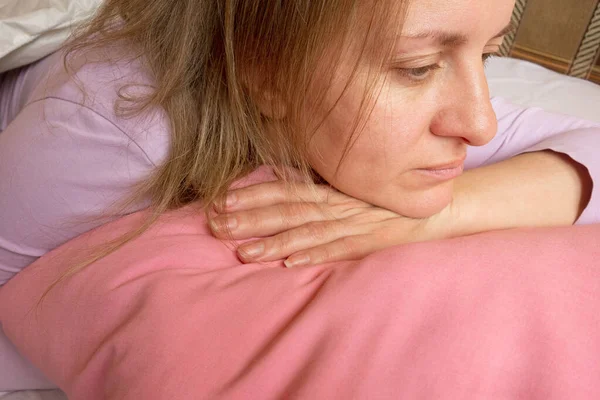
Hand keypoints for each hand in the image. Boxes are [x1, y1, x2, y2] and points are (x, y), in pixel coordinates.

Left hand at [209, 181, 452, 266]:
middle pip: (287, 209)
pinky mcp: (372, 242)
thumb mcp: (354, 189)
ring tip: (243, 253)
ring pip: (308, 231)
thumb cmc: (390, 198)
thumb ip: (322, 191)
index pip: (285, 189)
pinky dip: (317, 255)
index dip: (251, 195)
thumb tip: (285, 189)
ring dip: (274, 242)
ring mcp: (355, 223)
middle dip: (250, 218)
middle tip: (215, 226)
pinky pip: (341, 249)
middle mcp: (339, 203)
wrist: (440, 205)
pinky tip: (292, 264)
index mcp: (332, 189)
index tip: (220, 201)